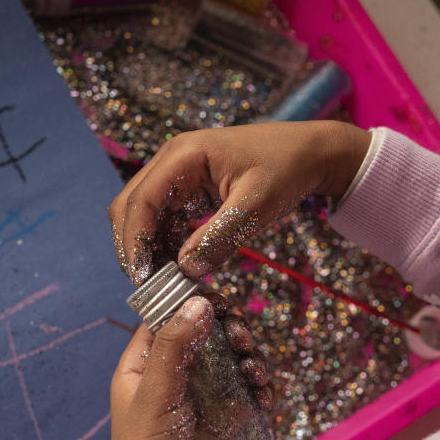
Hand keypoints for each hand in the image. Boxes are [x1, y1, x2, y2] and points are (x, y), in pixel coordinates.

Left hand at [106, 295, 271, 439]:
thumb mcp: (157, 395)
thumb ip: (176, 347)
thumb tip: (198, 301)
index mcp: (142, 368)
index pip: (165, 320)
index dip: (191, 305)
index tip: (219, 301)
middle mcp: (171, 378)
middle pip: (205, 336)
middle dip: (229, 333)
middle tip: (243, 340)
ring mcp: (198, 398)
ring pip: (230, 361)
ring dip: (249, 360)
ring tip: (257, 374)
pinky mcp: (222, 419)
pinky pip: (245, 391)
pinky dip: (258, 388)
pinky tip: (264, 395)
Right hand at [107, 121, 370, 284]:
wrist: (308, 152)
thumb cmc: (285, 171)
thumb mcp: (255, 207)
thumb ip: (219, 238)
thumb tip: (185, 270)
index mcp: (183, 156)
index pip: (141, 201)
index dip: (135, 241)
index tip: (142, 278)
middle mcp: (172, 160)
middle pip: (131, 206)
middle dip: (134, 246)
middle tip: (150, 286)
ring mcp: (178, 172)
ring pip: (144, 214)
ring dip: (149, 247)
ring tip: (166, 282)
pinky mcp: (188, 187)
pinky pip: (165, 217)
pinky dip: (166, 242)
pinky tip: (179, 267)